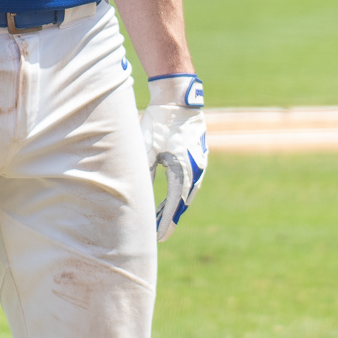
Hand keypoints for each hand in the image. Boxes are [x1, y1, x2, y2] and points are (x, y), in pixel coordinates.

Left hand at [139, 73, 207, 241]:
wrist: (178, 100)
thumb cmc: (159, 123)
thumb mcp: (146, 149)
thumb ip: (144, 174)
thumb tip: (139, 196)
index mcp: (183, 172)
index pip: (173, 206)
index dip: (165, 223)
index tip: (158, 237)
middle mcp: (195, 172)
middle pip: (181, 203)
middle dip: (169, 218)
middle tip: (159, 234)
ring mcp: (198, 164)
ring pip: (187, 193)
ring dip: (175, 206)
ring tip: (162, 219)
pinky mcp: (197, 157)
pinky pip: (189, 182)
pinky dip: (180, 193)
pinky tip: (172, 197)